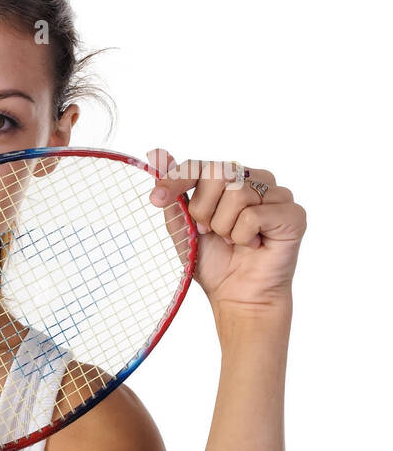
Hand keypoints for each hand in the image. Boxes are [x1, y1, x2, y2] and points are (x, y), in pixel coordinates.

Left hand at [146, 148, 305, 318]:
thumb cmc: (213, 261)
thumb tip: (159, 155)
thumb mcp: (182, 226)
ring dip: (224, 226)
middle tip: (209, 232)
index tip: (156, 199)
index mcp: (229, 180)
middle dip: (203, 209)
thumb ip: (174, 194)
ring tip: (232, 240)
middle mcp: (255, 180)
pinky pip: (255, 214)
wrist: (236, 295)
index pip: (200, 165)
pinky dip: (243, 236)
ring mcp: (277, 195)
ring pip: (237, 193)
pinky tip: (253, 245)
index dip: (176, 180)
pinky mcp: (293, 214)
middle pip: (218, 173)